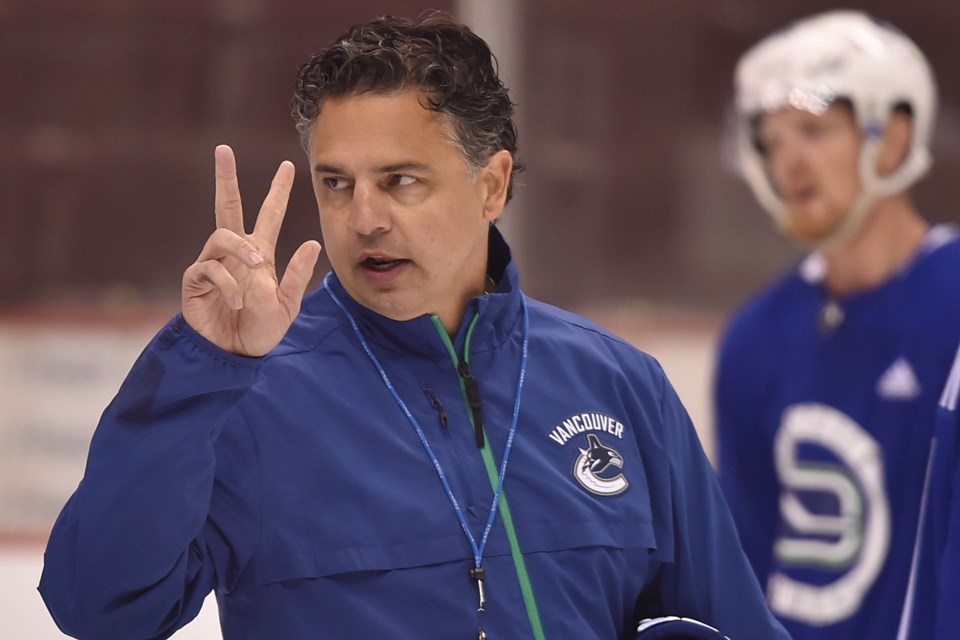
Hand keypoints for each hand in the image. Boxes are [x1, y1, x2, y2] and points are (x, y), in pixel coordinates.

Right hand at [182, 145, 321, 355]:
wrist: (236, 355)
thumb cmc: (263, 330)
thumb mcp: (288, 305)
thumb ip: (298, 275)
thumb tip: (312, 242)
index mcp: (260, 254)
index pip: (270, 215)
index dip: (278, 191)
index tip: (287, 166)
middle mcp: (235, 254)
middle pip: (227, 207)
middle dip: (226, 178)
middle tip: (224, 149)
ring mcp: (213, 265)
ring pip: (222, 237)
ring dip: (242, 249)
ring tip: (259, 268)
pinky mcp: (196, 282)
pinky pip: (209, 269)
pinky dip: (228, 284)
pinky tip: (238, 303)